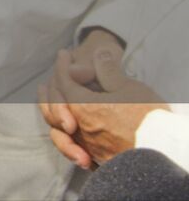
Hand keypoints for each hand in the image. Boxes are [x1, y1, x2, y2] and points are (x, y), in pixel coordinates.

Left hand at [42, 44, 167, 168]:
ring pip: (58, 130)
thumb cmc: (146, 116)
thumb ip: (106, 70)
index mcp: (82, 106)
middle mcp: (79, 127)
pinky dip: (63, 136)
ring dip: (51, 114)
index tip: (64, 54)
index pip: (64, 81)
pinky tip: (66, 132)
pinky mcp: (97, 158)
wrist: (163, 148)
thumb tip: (97, 54)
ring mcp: (87, 145)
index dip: (63, 65)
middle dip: (50, 91)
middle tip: (48, 82)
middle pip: (53, 107)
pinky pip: (72, 147)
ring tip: (48, 106)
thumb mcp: (127, 86)